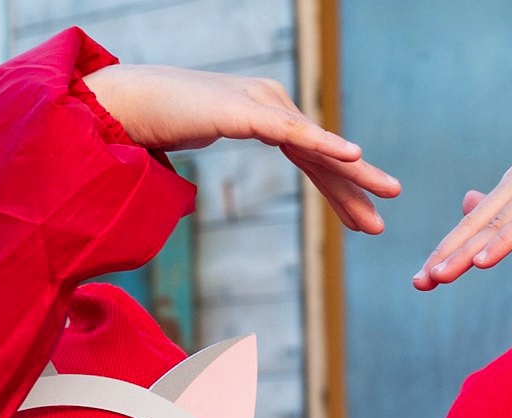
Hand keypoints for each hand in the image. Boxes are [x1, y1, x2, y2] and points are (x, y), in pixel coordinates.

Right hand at [83, 65, 399, 233]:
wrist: (123, 101)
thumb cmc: (154, 119)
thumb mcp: (194, 140)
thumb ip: (207, 156)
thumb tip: (194, 197)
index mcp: (263, 112)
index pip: (310, 157)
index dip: (337, 190)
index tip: (361, 220)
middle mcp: (270, 103)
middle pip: (321, 154)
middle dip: (353, 189)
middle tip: (381, 223)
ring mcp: (259, 104)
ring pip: (316, 146)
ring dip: (354, 173)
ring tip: (387, 193)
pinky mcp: (244, 111)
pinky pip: (292, 133)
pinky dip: (325, 145)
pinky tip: (353, 156)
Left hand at [412, 159, 511, 289]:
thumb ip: (503, 216)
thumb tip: (467, 204)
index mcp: (511, 183)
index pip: (472, 223)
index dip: (446, 250)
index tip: (422, 278)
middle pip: (476, 224)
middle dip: (446, 255)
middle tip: (421, 282)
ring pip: (495, 226)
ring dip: (465, 255)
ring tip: (439, 277)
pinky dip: (501, 244)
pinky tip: (479, 262)